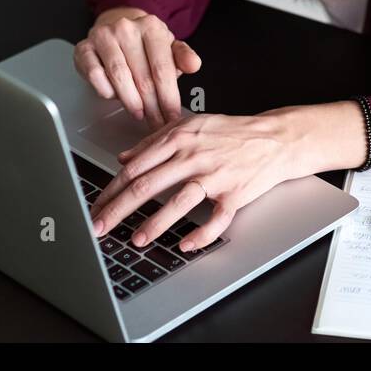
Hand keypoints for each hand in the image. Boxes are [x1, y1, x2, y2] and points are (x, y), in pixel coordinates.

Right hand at [73, 7, 201, 128]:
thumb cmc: (145, 45)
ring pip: (119, 77)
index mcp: (151, 26)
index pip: (162, 68)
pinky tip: (114, 97)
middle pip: (142, 76)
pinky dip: (105, 90)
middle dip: (152, 106)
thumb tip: (194, 65)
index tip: (173, 117)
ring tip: (139, 114)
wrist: (115, 28)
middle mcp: (126, 28)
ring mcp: (103, 36)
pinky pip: (95, 75)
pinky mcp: (84, 48)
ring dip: (130, 101)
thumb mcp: (168, 47)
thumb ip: (183, 57)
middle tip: (157, 124)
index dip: (169, 98)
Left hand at [88, 111, 307, 251]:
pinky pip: (217, 219)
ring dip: (155, 223)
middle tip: (99, 227)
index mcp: (179, 137)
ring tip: (136, 239)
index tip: (96, 206)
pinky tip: (185, 245)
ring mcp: (215, 175)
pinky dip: (201, 235)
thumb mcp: (190, 126)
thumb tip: (123, 158)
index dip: (112, 189)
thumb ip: (154, 141)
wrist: (274, 138)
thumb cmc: (231, 132)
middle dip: (119, 209)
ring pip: (179, 201)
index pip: (136, 166)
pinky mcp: (236, 193)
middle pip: (148, 184)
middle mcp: (194, 155)